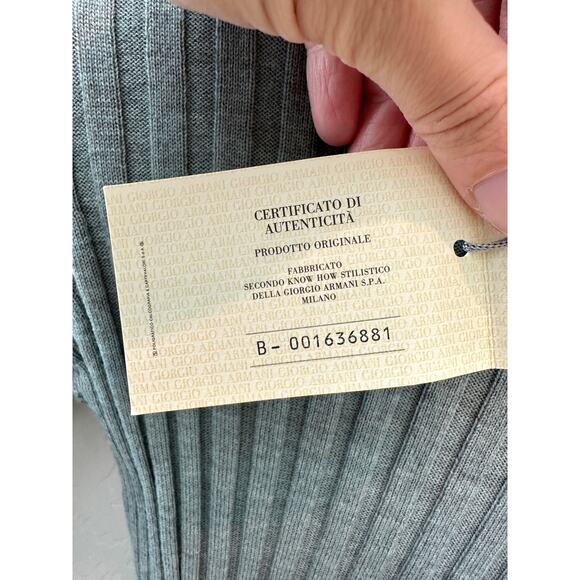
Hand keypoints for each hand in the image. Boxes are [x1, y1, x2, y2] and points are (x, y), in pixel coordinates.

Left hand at [174, 0, 506, 232]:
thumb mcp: (379, 6)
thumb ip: (453, 92)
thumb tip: (504, 181)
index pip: (534, 43)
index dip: (524, 115)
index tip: (505, 176)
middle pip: (481, 41)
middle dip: (452, 120)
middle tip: (437, 183)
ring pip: (425, 41)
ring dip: (397, 112)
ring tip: (375, 160)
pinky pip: (370, 25)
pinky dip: (352, 77)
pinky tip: (335, 116)